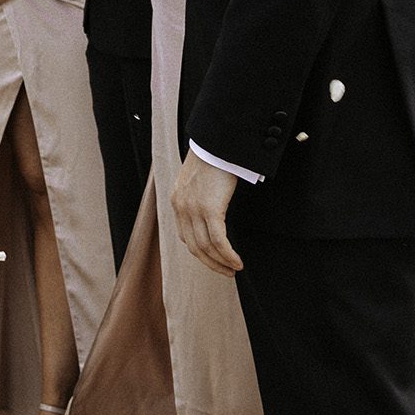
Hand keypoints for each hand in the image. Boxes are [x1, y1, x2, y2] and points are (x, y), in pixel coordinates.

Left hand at [171, 149, 243, 276]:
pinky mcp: (209, 209)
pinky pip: (218, 240)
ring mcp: (193, 209)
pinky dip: (228, 254)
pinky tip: (237, 261)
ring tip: (234, 268)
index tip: (214, 260)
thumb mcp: (198, 180)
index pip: (185, 236)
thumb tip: (211, 212)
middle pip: (194, 246)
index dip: (200, 252)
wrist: (217, 143)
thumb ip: (198, 197)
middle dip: (211, 263)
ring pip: (206, 247)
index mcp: (177, 200)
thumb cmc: (213, 159)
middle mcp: (181, 207)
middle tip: (226, 271)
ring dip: (221, 262)